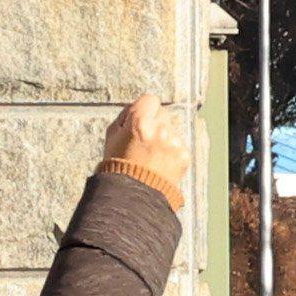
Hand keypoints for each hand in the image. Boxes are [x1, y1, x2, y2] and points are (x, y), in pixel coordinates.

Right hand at [98, 95, 189, 209]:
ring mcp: (173, 142)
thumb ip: (125, 118)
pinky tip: (161, 165)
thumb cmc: (118, 168)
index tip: (142, 117)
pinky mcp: (183, 155)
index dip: (145, 108)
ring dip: (165, 138)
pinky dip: (172, 154)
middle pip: (163, 113)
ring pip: (172, 130)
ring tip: (152, 157)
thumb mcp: (111, 137)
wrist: (134, 196)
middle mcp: (159, 129)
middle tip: (146, 140)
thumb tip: (134, 108)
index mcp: (139, 121)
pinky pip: (179, 146)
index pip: (150, 99)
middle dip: (156, 122)